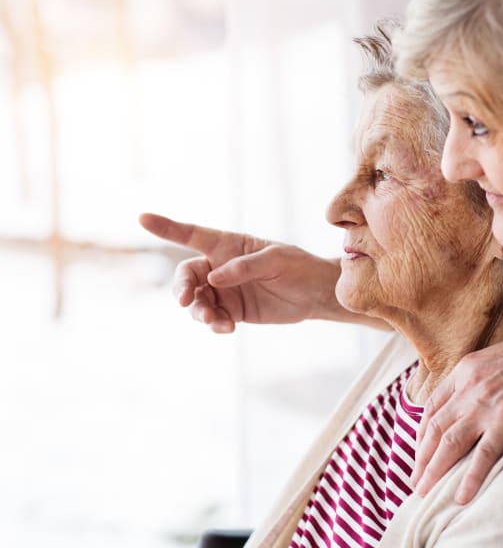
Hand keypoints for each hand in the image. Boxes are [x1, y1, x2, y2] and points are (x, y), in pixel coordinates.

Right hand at [139, 212, 342, 332]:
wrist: (315, 294)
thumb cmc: (298, 267)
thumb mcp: (277, 261)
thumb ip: (245, 267)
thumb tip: (214, 278)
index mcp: (228, 245)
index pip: (192, 234)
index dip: (167, 227)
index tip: (142, 218)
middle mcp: (219, 266)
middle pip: (186, 275)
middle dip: (182, 288)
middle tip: (188, 300)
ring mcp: (224, 290)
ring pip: (195, 301)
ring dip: (197, 311)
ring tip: (212, 319)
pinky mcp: (232, 311)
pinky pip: (212, 318)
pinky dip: (214, 323)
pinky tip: (227, 328)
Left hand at [411, 329, 502, 503]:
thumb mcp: (501, 356)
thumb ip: (481, 375)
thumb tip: (471, 395)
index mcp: (466, 369)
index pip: (432, 406)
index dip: (421, 434)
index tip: (420, 453)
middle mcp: (470, 386)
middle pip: (435, 428)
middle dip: (421, 459)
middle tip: (415, 482)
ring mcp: (488, 403)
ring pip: (449, 443)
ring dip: (434, 471)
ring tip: (425, 493)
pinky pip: (484, 455)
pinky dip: (470, 478)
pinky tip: (461, 497)